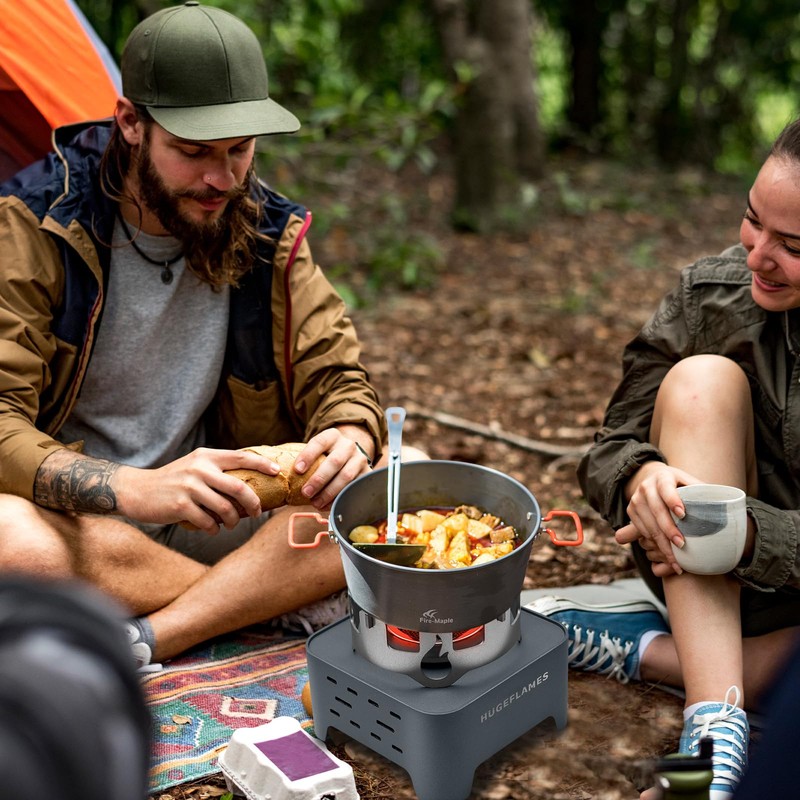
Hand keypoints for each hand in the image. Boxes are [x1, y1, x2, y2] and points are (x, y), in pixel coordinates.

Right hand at [114, 447, 280, 532]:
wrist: (137, 490)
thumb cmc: (173, 480)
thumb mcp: (195, 466)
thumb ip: (217, 470)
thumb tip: (250, 483)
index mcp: (206, 456)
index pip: (241, 457)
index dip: (262, 464)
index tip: (277, 471)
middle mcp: (199, 468)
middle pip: (240, 487)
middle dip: (254, 503)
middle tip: (257, 512)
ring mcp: (190, 487)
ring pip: (226, 508)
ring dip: (233, 521)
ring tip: (232, 524)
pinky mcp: (180, 505)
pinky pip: (208, 522)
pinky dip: (214, 528)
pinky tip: (212, 528)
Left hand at [291, 426, 372, 509]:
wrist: (352, 454)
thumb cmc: (327, 456)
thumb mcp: (319, 451)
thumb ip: (305, 459)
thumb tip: (279, 473)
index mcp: (332, 436)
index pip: (319, 442)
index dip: (308, 455)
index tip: (297, 470)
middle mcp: (348, 445)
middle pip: (334, 461)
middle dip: (318, 479)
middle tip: (306, 492)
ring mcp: (359, 459)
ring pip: (346, 476)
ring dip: (329, 492)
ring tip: (316, 502)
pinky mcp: (366, 473)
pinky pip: (353, 487)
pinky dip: (340, 498)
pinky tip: (328, 505)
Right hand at [615, 461, 700, 575]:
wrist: (653, 479)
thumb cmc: (679, 485)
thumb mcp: (690, 483)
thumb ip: (703, 492)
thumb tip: (725, 506)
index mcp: (663, 477)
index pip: (666, 489)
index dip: (673, 500)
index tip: (683, 514)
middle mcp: (646, 487)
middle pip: (657, 510)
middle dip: (669, 529)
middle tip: (682, 545)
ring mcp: (636, 499)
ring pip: (648, 524)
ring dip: (661, 543)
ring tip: (675, 559)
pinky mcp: (631, 511)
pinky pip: (642, 531)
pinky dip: (654, 544)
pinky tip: (666, 554)